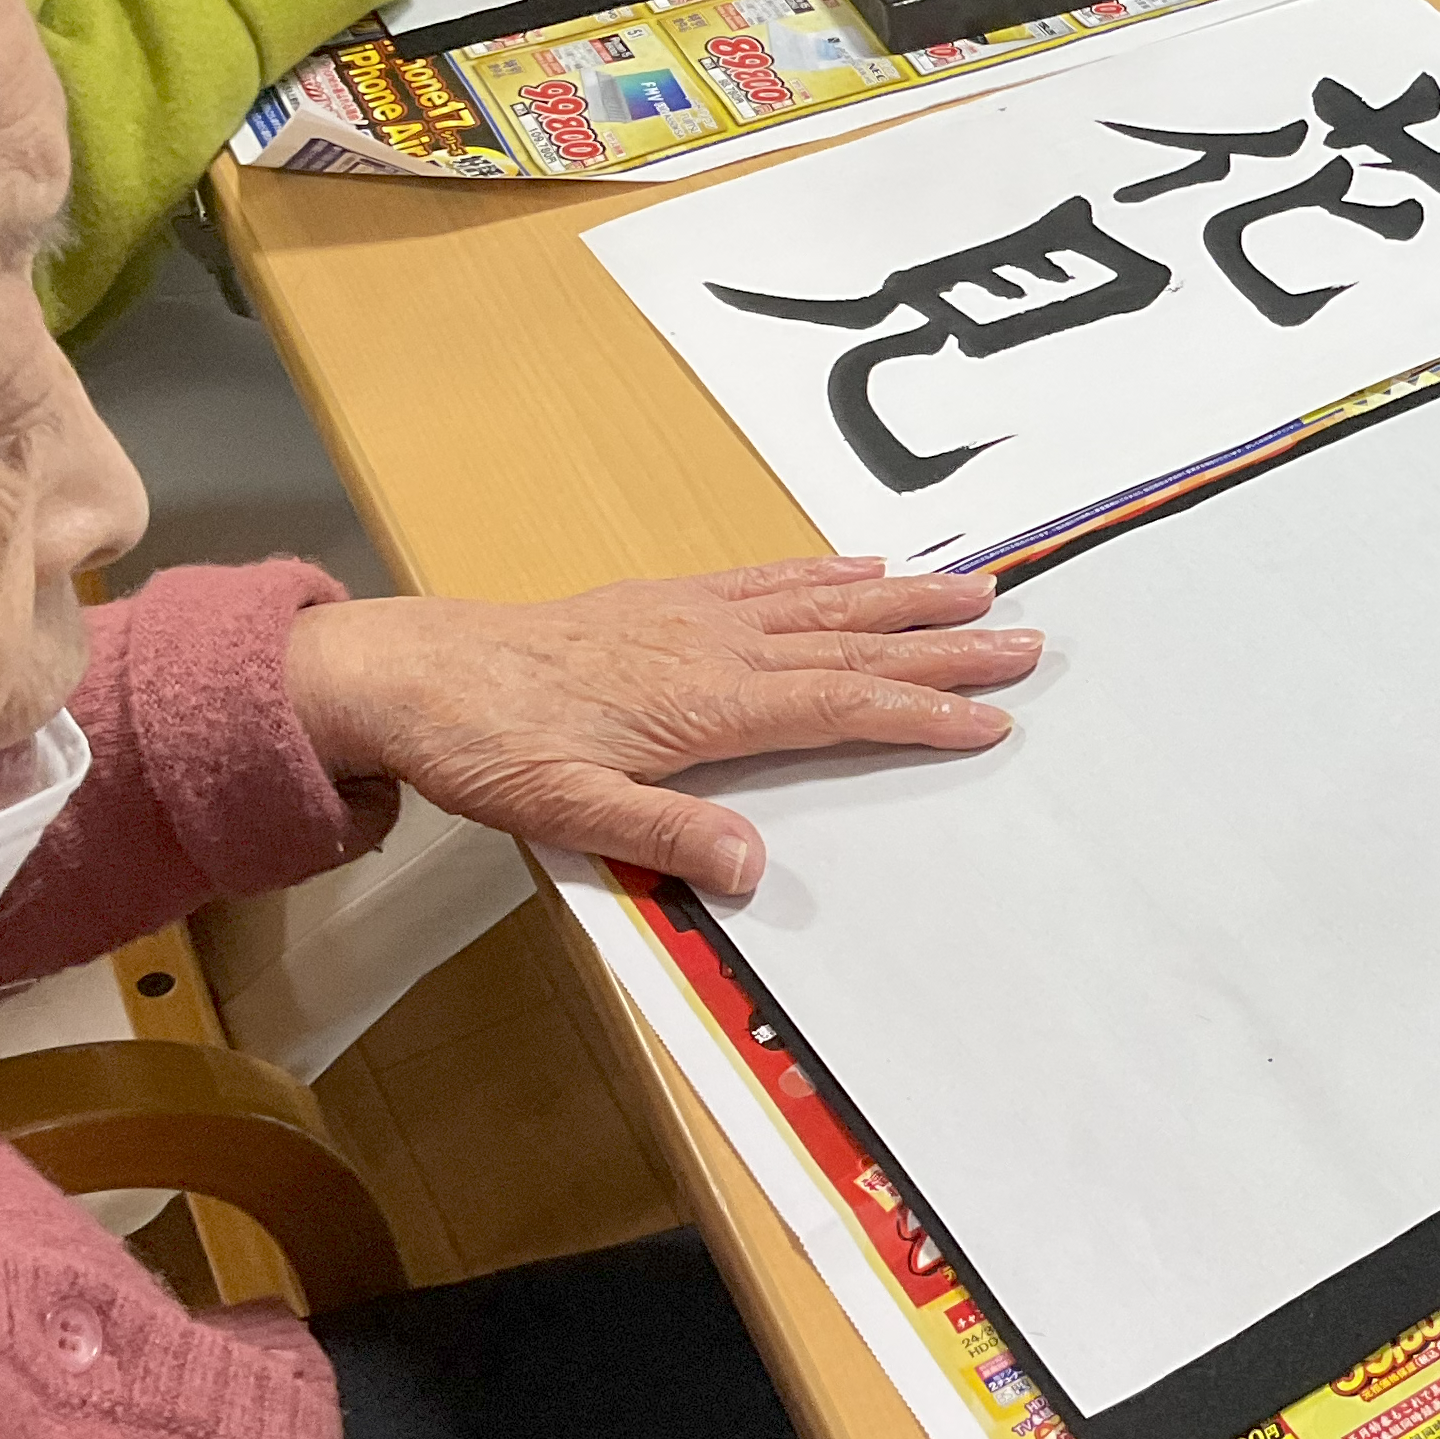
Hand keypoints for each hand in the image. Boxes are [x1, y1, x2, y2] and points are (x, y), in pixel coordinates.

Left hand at [282, 557, 1040, 897]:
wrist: (410, 670)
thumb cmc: (484, 746)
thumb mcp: (564, 812)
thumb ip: (665, 839)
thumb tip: (758, 872)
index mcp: (702, 705)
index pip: (836, 706)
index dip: (919, 712)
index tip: (993, 717)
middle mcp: (712, 647)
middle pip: (851, 644)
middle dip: (943, 646)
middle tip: (1029, 638)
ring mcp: (693, 615)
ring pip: (822, 603)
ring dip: (905, 600)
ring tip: (978, 589)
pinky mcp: (666, 600)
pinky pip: (766, 579)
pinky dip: (825, 573)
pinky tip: (862, 566)